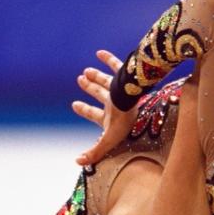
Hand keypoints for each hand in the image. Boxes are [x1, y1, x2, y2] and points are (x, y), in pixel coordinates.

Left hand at [72, 50, 139, 164]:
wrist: (139, 101)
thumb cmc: (125, 122)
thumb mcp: (108, 139)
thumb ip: (95, 152)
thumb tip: (78, 162)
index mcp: (112, 117)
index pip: (95, 114)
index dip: (84, 110)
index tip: (74, 104)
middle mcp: (116, 103)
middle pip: (100, 94)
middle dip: (90, 88)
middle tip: (80, 79)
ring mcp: (121, 89)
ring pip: (107, 81)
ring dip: (97, 76)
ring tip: (86, 71)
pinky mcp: (126, 76)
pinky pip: (117, 65)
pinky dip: (108, 59)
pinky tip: (99, 52)